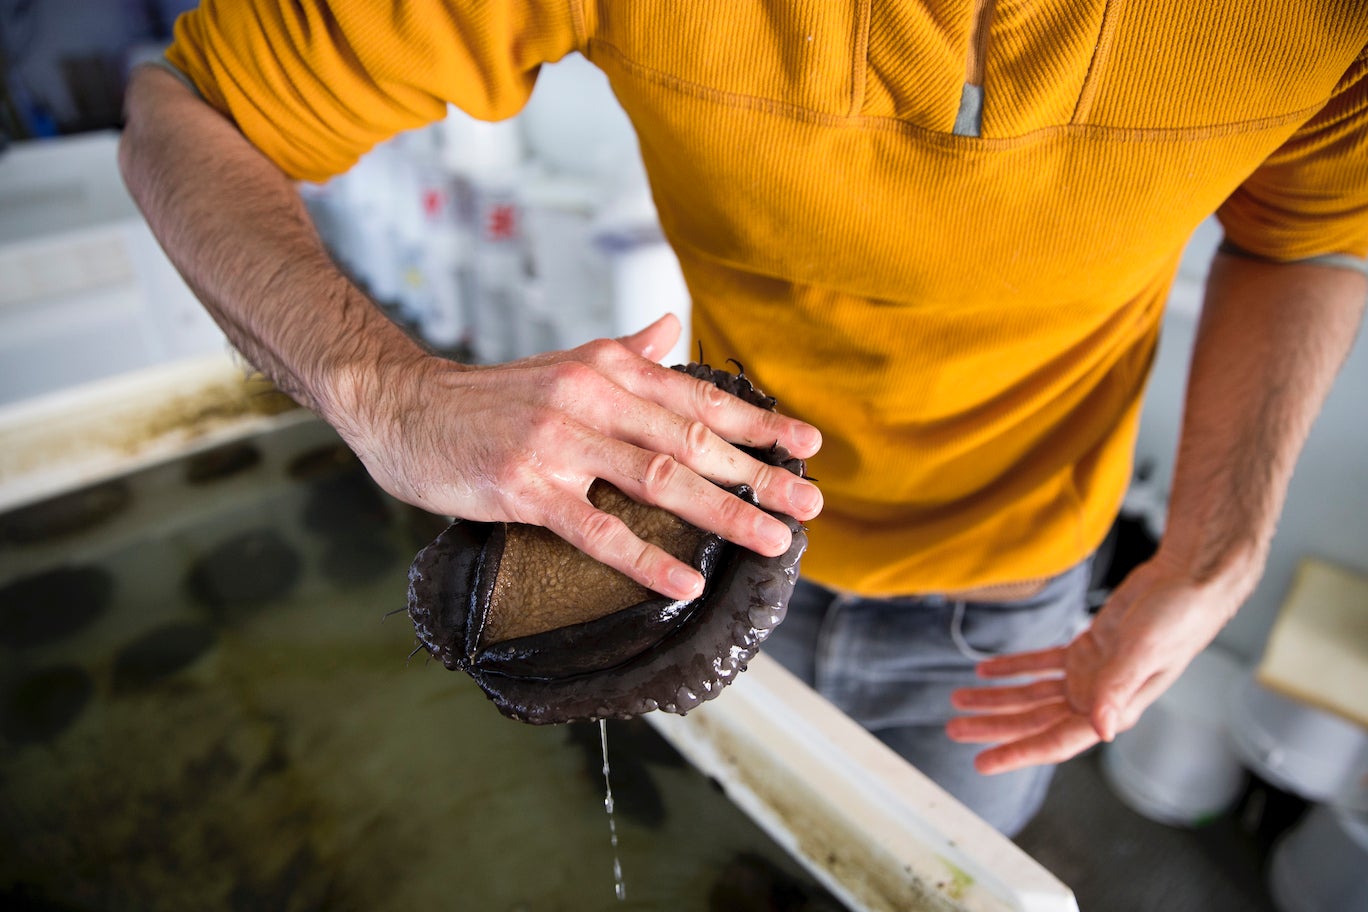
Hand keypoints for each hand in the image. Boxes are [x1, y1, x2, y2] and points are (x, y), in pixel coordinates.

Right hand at [332, 314, 822, 599]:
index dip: (759, 424)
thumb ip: (624, 353)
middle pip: (694, 440)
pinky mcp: (525, 488)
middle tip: (809, 503)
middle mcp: (592, 397)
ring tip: (771, 538)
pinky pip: (597, 528)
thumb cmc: (492, 397)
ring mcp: (559, 443)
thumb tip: (668, 328)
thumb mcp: (564, 364)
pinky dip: (645, 557)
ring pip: (659, 480)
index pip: (700, 397)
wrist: (405, 408)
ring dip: (723, 512)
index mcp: (609, 368)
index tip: (809, 446)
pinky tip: (685, 579)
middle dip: (759, 475)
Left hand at [945, 553, 1250, 773]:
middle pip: (1035, 720)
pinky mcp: (1088, 650)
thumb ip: (1118, 689)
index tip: (982, 762)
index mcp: (1114, 709)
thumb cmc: (1178, 618)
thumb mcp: (1143, 652)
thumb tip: (1101, 730)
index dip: (1017, 752)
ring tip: (959, 700)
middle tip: (954, 728)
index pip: (1056, 740)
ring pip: (1033, 694)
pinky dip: (1013, 668)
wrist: (1188, 580)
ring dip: (996, 698)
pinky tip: (985, 671)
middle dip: (994, 726)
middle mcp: (1098, 699)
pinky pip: (1042, 664)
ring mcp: (1092, 675)